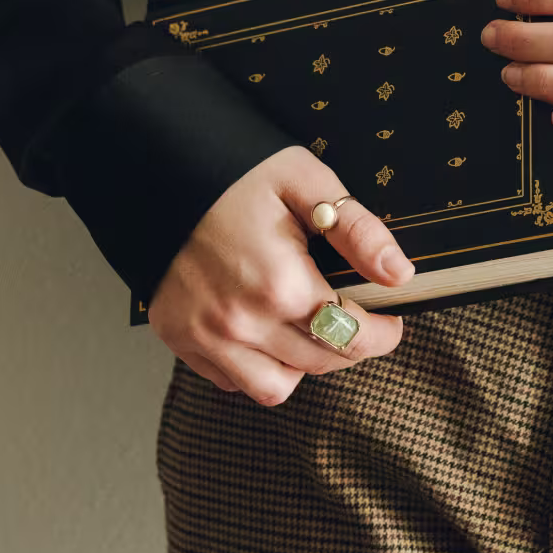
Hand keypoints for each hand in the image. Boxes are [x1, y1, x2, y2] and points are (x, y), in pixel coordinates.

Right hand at [145, 146, 414, 403]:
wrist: (154, 164)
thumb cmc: (232, 169)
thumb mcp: (304, 181)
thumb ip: (357, 231)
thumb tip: (398, 273)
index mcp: (279, 283)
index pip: (351, 337)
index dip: (382, 333)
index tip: (390, 318)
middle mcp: (241, 323)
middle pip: (319, 363)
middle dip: (349, 343)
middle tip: (354, 313)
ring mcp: (205, 337)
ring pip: (274, 388)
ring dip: (300, 363)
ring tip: (304, 323)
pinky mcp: (180, 338)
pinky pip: (231, 379)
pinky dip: (255, 364)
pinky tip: (262, 324)